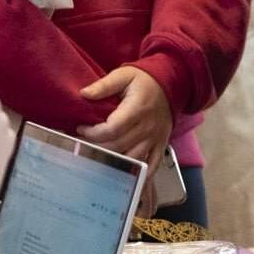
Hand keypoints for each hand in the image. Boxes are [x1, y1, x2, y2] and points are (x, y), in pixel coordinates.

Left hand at [79, 65, 173, 211]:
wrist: (173, 84)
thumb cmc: (145, 80)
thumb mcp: (124, 75)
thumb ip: (104, 85)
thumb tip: (84, 94)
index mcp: (137, 109)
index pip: (113, 129)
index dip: (94, 133)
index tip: (81, 129)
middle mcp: (148, 128)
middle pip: (119, 146)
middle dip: (97, 147)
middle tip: (82, 144)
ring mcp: (155, 139)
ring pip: (132, 158)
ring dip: (113, 162)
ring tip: (96, 158)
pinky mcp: (161, 146)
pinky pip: (151, 166)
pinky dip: (139, 174)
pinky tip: (124, 178)